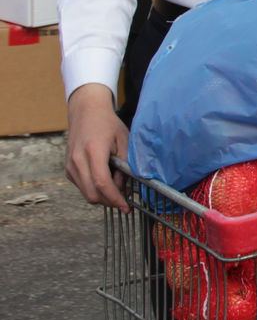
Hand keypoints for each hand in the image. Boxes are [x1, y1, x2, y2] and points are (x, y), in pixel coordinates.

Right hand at [65, 84, 130, 211]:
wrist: (86, 112)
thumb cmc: (108, 124)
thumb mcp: (124, 140)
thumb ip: (125, 165)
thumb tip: (124, 188)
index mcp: (93, 151)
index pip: (102, 183)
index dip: (115, 198)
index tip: (126, 207)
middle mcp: (77, 160)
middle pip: (92, 194)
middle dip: (110, 201)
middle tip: (125, 200)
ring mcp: (70, 165)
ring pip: (86, 193)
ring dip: (103, 195)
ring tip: (117, 182)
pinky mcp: (68, 169)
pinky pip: (82, 186)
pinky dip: (95, 188)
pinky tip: (106, 178)